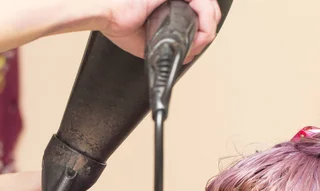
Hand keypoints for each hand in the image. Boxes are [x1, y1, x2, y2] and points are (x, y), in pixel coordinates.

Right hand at [101, 0, 220, 62]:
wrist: (109, 16)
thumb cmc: (119, 24)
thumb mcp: (149, 42)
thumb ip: (169, 47)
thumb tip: (188, 54)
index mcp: (168, 5)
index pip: (198, 15)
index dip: (202, 31)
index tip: (194, 46)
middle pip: (209, 11)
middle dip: (208, 32)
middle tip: (196, 46)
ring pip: (210, 9)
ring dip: (208, 30)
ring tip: (196, 43)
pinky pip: (203, 5)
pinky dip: (206, 23)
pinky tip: (198, 35)